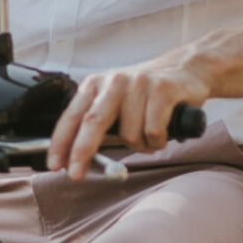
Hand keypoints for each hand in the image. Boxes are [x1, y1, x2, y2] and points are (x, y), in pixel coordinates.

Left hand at [46, 53, 212, 179]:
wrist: (187, 68)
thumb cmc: (147, 93)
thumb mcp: (116, 101)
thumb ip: (98, 125)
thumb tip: (78, 159)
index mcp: (97, 84)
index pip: (73, 115)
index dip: (60, 142)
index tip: (54, 164)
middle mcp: (115, 81)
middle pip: (93, 121)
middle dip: (81, 151)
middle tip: (76, 174)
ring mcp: (139, 84)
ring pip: (130, 134)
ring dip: (140, 146)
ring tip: (149, 136)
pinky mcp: (163, 90)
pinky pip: (153, 131)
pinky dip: (158, 141)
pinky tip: (163, 132)